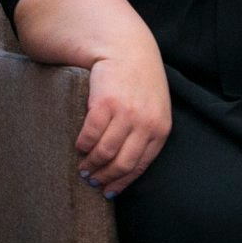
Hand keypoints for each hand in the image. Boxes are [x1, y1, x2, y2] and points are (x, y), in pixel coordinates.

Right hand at [77, 49, 171, 197]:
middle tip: (90, 180)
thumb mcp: (154, 109)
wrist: (128, 51)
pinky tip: (80, 146)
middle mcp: (146, 123)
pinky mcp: (105, 105)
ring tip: (83, 167)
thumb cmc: (140, 84)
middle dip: (104, 177)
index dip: (121, 182)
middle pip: (122, 164)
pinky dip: (82, 146)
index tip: (107, 191)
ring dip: (90, 165)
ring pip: (104, 152)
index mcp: (161, 128)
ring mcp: (126, 114)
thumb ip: (145, 135)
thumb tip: (124, 170)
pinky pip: (90, 136)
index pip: (140, 166)